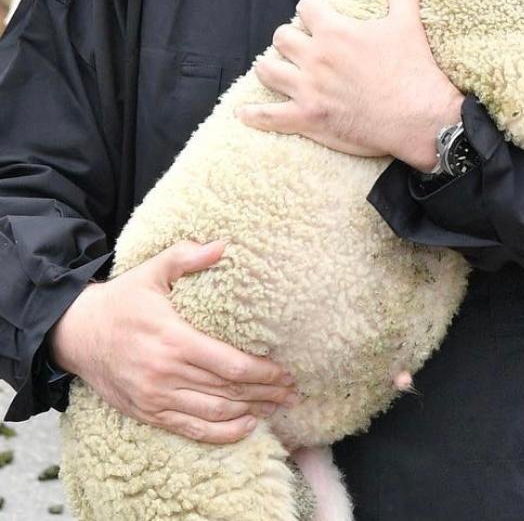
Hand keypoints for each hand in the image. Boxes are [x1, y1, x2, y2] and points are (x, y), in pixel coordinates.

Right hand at [49, 240, 297, 443]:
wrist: (75, 334)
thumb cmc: (121, 300)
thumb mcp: (152, 271)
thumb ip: (186, 256)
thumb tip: (222, 245)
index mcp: (173, 340)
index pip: (229, 365)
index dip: (262, 372)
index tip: (286, 371)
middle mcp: (165, 374)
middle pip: (227, 391)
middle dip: (265, 393)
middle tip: (293, 391)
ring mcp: (155, 398)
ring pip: (213, 413)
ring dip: (250, 412)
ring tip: (277, 407)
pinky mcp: (146, 412)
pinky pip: (189, 429)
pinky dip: (221, 433)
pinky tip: (246, 427)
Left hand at [239, 0, 462, 169]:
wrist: (420, 118)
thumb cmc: (414, 68)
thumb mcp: (408, 21)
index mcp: (335, 32)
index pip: (305, 7)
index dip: (312, 10)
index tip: (318, 17)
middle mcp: (315, 58)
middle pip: (282, 37)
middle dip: (289, 38)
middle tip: (301, 45)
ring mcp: (308, 90)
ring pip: (268, 71)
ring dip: (270, 67)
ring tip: (276, 68)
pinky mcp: (307, 119)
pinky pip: (268, 117)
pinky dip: (253, 115)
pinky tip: (244, 112)